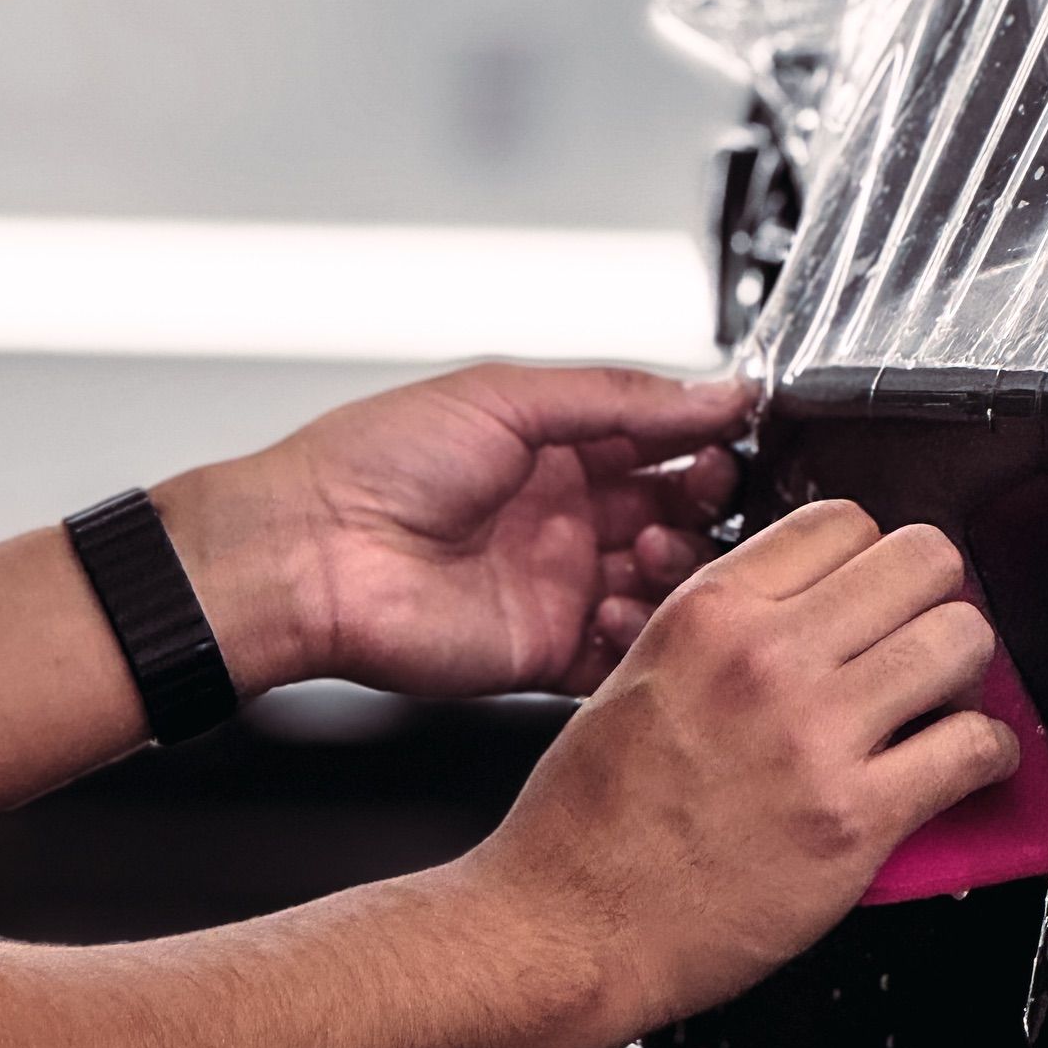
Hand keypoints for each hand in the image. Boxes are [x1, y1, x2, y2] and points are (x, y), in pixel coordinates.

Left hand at [157, 365, 750, 701]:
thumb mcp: (507, 396)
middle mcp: (565, 519)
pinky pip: (622, 656)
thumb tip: (716, 390)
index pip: (664, 446)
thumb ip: (620, 397)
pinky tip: (621, 610)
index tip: (738, 442)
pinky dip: (641, 639)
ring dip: (678, 571)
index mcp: (557, 450)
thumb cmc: (374, 464)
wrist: (309, 554)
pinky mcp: (546, 653)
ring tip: (650, 553)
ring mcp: (558, 587)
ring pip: (662, 588)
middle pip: (676, 517)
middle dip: (703, 509)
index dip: (706, 445)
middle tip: (703, 498)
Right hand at [478, 500, 1020, 1036]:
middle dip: (933, 595)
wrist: (570, 928)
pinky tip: (964, 762)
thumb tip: (809, 605)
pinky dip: (987, 753)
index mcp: (709, 613)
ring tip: (944, 698)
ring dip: (966, 668)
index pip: (844, 520)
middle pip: (921, 561)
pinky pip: (972, 748)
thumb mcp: (636, 674)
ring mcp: (815, 736)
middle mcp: (766, 659)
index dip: (869, 554)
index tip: (874, 590)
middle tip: (921, 635)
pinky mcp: (855, 819)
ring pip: (961, 640)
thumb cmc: (589, 820)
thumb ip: (725, 628)